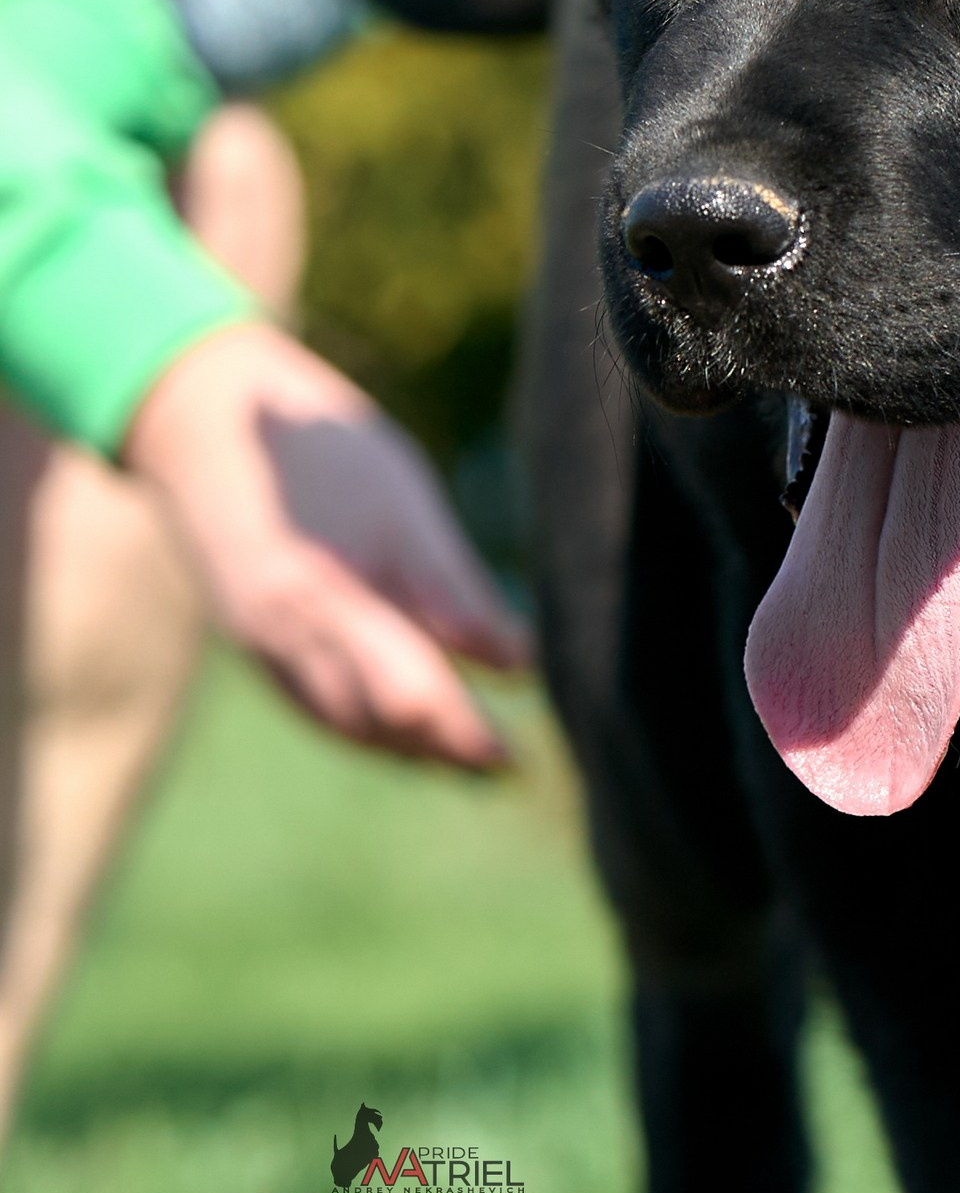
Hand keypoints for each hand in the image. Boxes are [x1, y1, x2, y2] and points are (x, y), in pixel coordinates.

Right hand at [123, 321, 529, 768]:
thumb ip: (455, 592)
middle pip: (378, 722)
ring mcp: (262, 643)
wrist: (209, 423)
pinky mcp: (254, 643)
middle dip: (445, 751)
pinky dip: (369, 729)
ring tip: (473, 763)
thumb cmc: (326, 455)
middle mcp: (286, 634)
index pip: (409, 692)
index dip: (464, 732)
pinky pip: (316, 707)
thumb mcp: (404, 510)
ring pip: (345, 724)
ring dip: (410, 751)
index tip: (516, 754)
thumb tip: (518, 666)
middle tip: (512, 769)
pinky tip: (409, 734)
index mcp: (326, 595)